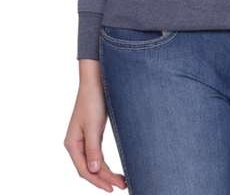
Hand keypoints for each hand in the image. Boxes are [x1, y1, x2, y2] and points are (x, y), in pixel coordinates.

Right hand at [64, 60, 125, 191]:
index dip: (98, 181)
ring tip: (122, 180)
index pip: (84, 170)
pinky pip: (97, 155)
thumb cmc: (92, 100)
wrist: (96, 81)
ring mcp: (83, 140)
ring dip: (106, 173)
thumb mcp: (93, 126)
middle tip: (122, 186)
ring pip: (94, 163)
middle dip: (104, 179)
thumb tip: (93, 171)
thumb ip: (93, 148)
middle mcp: (76, 144)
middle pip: (89, 169)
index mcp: (72, 144)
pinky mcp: (92, 134)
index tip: (112, 188)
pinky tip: (112, 169)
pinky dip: (104, 163)